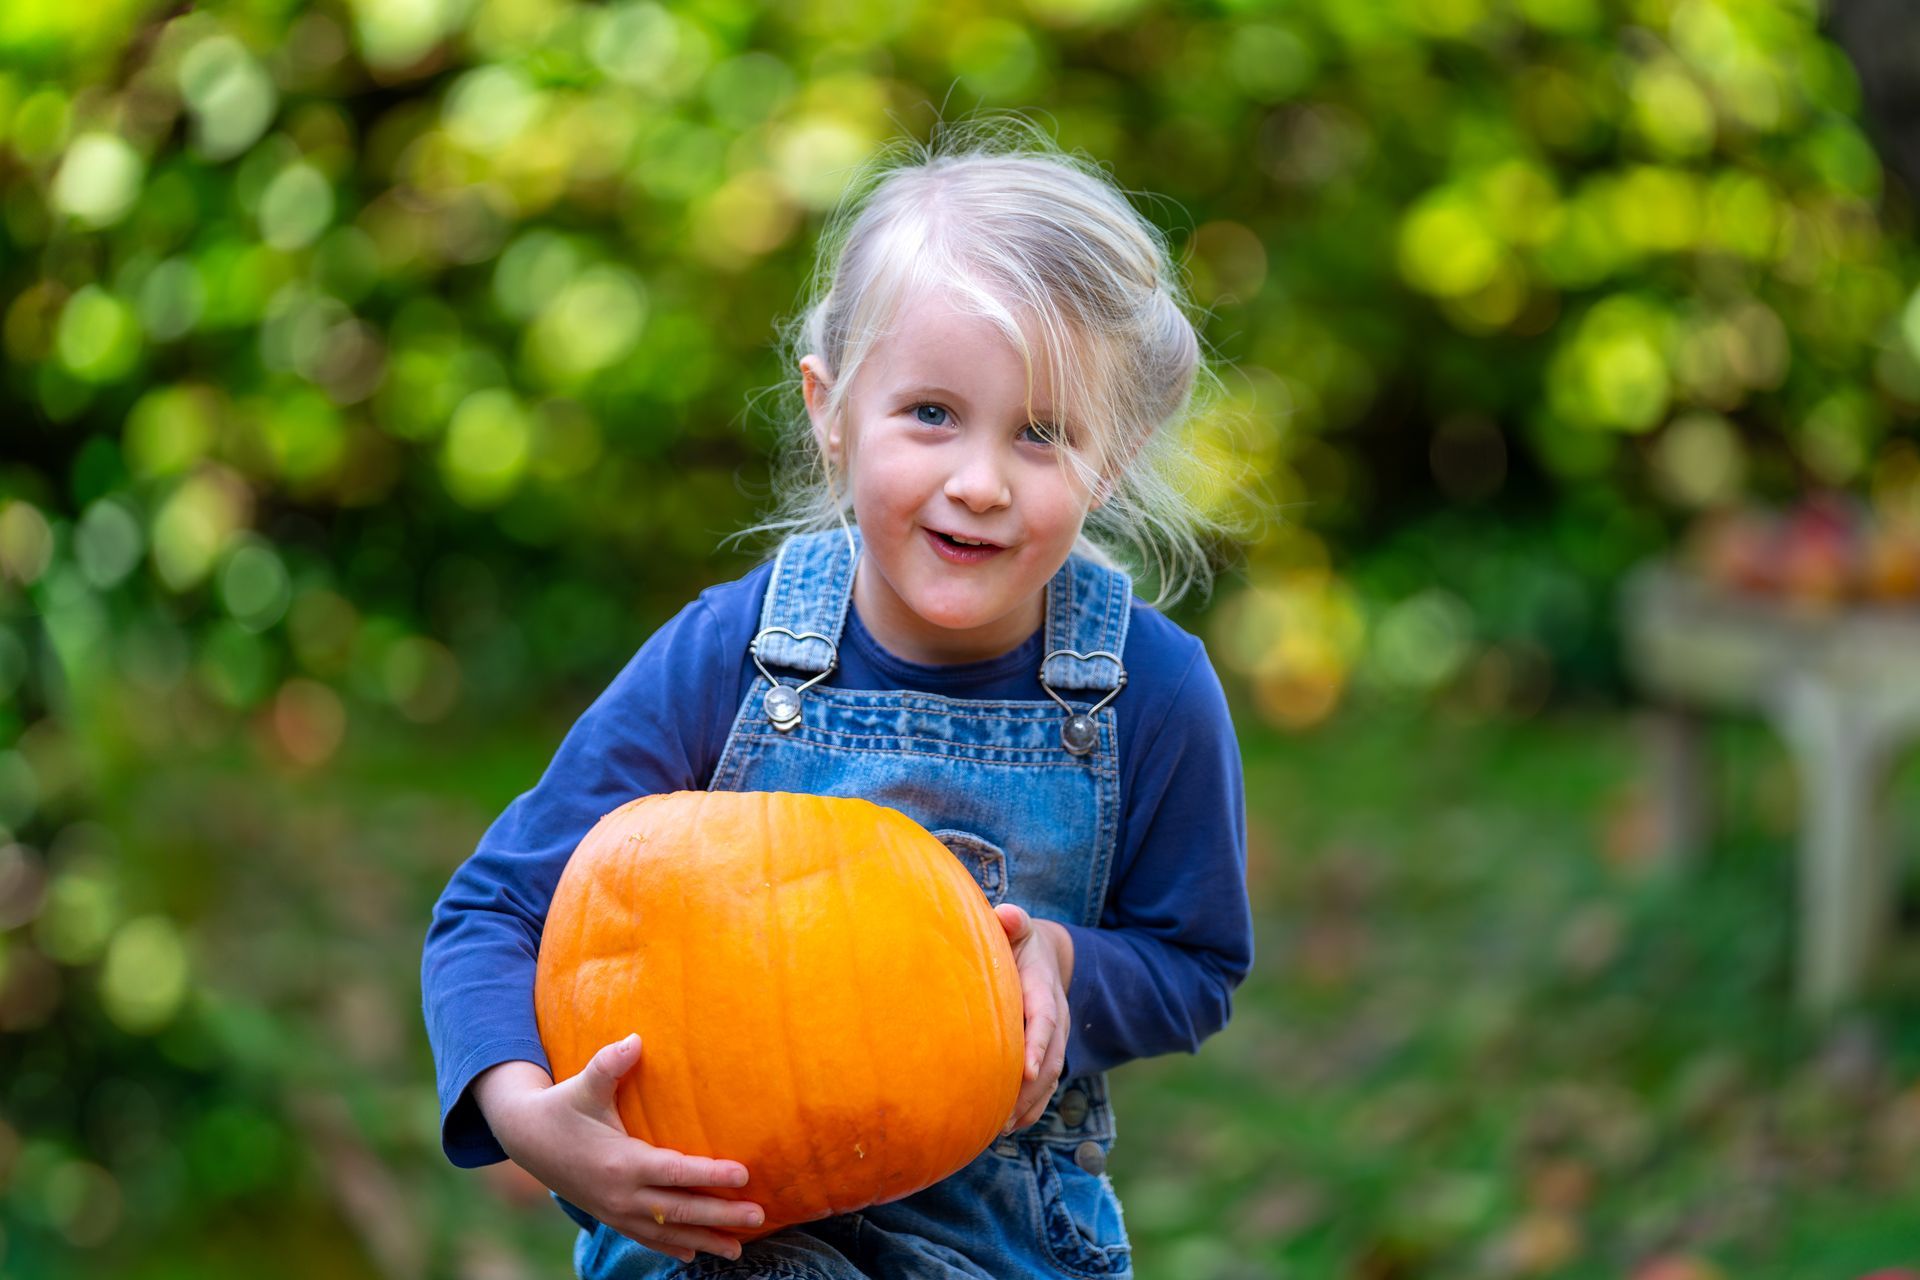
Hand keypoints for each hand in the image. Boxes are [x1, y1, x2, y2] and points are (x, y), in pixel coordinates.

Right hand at [473, 1035, 764, 1263]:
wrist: (524, 1139)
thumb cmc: (562, 1106)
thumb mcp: (582, 1084)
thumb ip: (608, 1064)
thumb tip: (635, 1040)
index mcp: (620, 1161)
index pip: (675, 1172)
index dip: (709, 1174)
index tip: (743, 1174)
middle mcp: (620, 1194)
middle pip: (679, 1209)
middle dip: (720, 1216)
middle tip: (760, 1216)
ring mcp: (614, 1210)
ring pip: (666, 1232)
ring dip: (703, 1240)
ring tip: (737, 1249)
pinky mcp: (609, 1216)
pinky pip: (645, 1237)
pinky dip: (670, 1247)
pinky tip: (692, 1255)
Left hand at [993, 903, 1072, 1134]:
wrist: (1043, 955)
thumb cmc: (1016, 941)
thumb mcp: (1017, 928)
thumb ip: (1012, 922)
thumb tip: (1006, 914)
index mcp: (1044, 989)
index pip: (1045, 1020)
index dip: (1037, 1045)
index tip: (1026, 1070)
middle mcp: (1056, 1017)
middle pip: (1051, 1058)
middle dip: (1031, 1089)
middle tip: (1005, 1115)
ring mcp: (1055, 1039)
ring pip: (1050, 1077)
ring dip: (1030, 1105)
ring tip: (1002, 1128)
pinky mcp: (1047, 1053)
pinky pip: (1045, 1084)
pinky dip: (1031, 1107)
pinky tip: (1008, 1126)